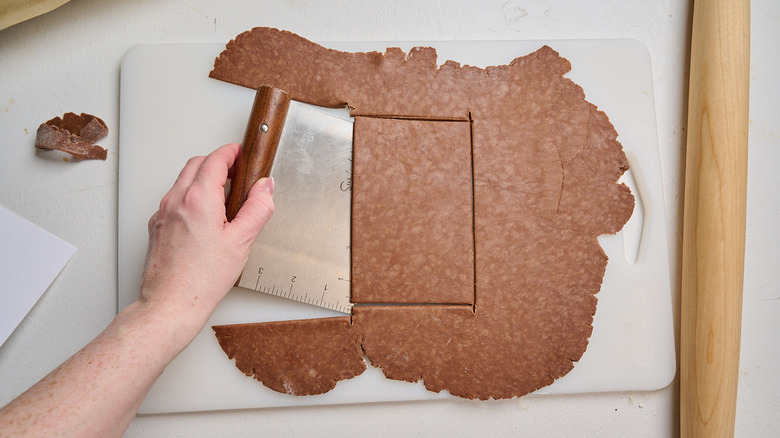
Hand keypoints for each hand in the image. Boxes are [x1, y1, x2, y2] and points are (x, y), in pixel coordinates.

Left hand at [139, 143, 273, 320]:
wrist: (170, 304)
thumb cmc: (202, 279)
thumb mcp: (242, 241)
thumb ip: (258, 209)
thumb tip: (265, 188)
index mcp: (198, 199)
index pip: (215, 159)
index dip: (231, 152)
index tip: (242, 153)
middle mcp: (176, 200)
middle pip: (196, 164)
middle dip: (217, 162)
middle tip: (236, 172)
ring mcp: (163, 213)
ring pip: (183, 181)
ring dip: (203, 179)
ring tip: (224, 197)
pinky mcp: (157, 226)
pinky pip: (174, 200)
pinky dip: (190, 197)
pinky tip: (205, 217)